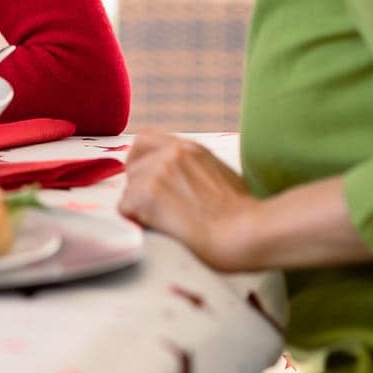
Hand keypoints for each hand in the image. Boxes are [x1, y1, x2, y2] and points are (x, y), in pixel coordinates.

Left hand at [118, 133, 262, 272]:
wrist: (247, 233)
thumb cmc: (243, 215)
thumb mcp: (221, 174)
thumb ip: (194, 169)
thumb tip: (180, 181)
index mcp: (190, 148)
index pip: (145, 140)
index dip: (141, 161)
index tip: (146, 180)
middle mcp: (171, 153)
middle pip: (133, 165)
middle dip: (138, 186)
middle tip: (154, 208)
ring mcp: (157, 172)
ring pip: (128, 189)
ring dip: (140, 208)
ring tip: (165, 223)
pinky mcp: (147, 194)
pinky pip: (125, 208)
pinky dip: (137, 221)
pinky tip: (159, 229)